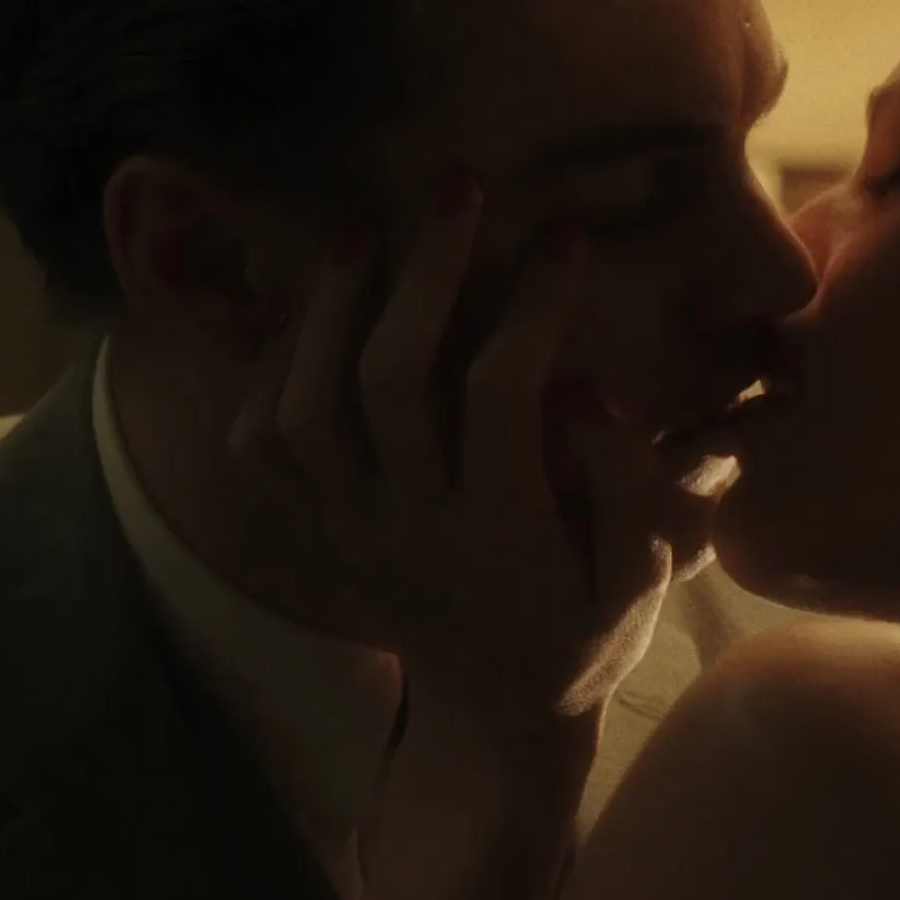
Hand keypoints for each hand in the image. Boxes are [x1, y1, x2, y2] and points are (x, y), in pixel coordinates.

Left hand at [227, 171, 673, 722]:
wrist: (496, 712)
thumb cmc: (585, 632)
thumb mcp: (641, 582)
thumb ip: (624, 493)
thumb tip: (587, 395)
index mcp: (500, 535)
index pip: (500, 396)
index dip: (531, 305)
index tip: (565, 240)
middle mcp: (409, 528)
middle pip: (389, 379)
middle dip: (424, 270)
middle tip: (456, 186)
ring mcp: (347, 533)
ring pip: (304, 406)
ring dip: (330, 307)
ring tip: (364, 231)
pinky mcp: (312, 535)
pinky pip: (258, 446)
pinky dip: (267, 369)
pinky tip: (303, 307)